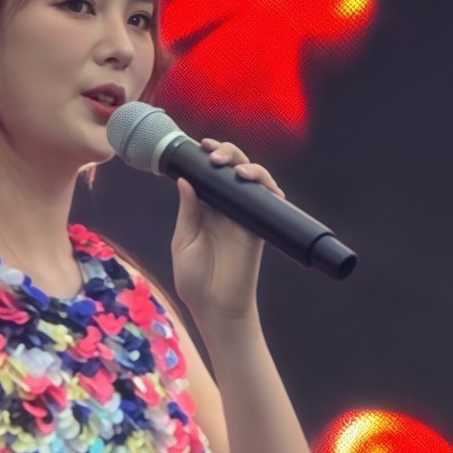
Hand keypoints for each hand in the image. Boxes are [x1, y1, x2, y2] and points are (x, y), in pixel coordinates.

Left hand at [172, 138, 285, 321]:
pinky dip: (268, 187)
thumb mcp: (183, 240)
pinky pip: (268, 201)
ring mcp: (244, 217)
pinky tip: (257, 182)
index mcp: (205, 208)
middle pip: (233, 170)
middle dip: (228, 154)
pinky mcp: (259, 228)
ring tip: (234, 169)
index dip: (209, 157)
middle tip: (215, 155)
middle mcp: (226, 208)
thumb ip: (188, 210)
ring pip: (253, 180)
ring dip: (247, 166)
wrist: (215, 306)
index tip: (202, 146)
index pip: (210, 174)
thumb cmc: (194, 279)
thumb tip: (186, 179)